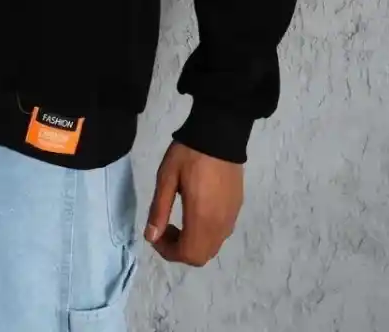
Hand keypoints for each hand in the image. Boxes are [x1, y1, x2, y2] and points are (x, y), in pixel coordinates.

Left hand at [143, 141, 243, 266]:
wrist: (220, 133)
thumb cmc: (189, 154)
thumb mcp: (166, 177)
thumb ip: (159, 209)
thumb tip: (151, 237)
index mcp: (201, 218)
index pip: (187, 254)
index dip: (168, 251)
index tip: (156, 234)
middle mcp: (220, 224)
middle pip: (200, 256)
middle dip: (179, 250)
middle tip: (166, 228)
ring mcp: (231, 216)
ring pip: (212, 247)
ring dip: (193, 243)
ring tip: (179, 220)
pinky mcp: (237, 207)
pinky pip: (221, 233)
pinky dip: (205, 234)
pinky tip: (196, 211)